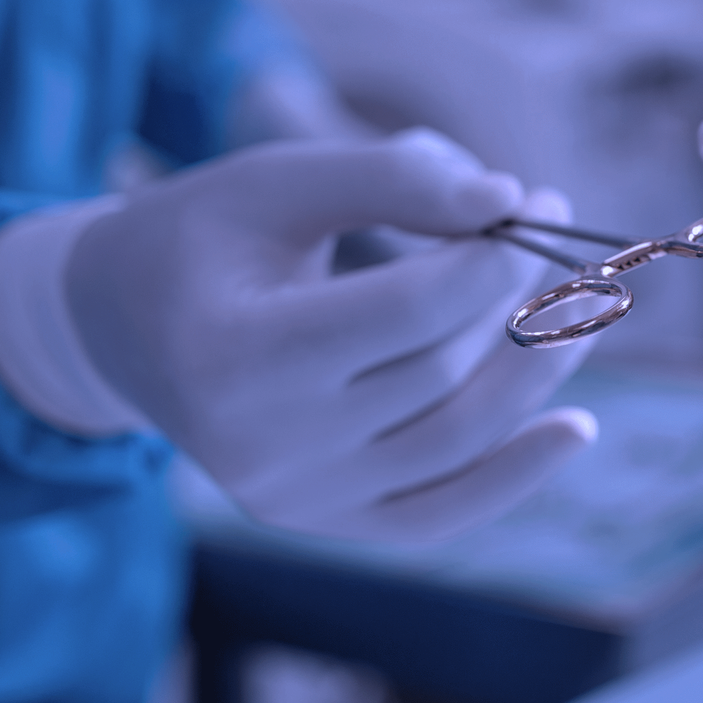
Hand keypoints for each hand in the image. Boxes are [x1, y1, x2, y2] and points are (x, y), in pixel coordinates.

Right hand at [0, 130, 594, 543]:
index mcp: (234, 352)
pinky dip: (514, 476)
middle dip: (515, 299)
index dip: (486, 262)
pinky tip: (575, 426)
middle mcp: (260, 445)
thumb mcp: (276, 183)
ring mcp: (293, 498)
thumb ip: (390, 178)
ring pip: (455, 440)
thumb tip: (510, 200)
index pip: (402, 313)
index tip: (534, 204)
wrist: (120, 327)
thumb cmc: (203, 238)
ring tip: (582, 306)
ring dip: (536, 373)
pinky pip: (439, 513)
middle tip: (556, 233)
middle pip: (438, 373)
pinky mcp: (322, 523)